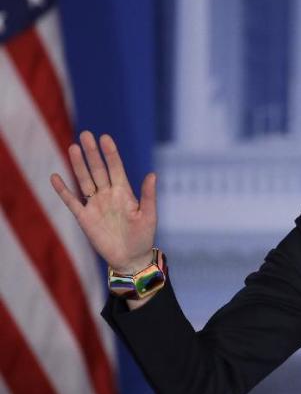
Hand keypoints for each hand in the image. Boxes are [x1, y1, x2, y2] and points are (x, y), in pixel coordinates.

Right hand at [50, 131, 156, 272]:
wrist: (130, 258)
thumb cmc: (143, 236)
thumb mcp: (149, 215)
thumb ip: (148, 195)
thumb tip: (152, 174)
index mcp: (124, 192)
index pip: (116, 167)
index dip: (110, 153)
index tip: (105, 138)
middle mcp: (108, 194)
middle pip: (98, 169)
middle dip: (92, 153)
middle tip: (86, 135)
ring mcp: (95, 204)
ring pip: (84, 180)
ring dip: (78, 165)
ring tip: (73, 148)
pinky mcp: (84, 217)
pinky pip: (71, 201)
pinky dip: (63, 190)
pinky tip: (55, 176)